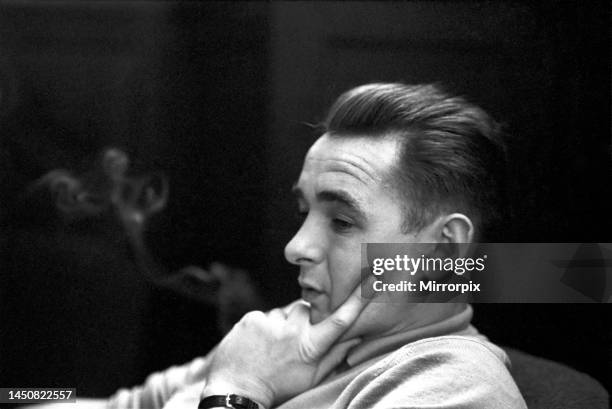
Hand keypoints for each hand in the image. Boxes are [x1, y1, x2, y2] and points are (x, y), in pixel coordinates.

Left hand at [200, 283, 367, 407]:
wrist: (237, 390)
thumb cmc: (278, 386)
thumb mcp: (311, 378)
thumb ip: (334, 356)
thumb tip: (355, 339)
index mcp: (311, 347)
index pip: (340, 320)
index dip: (358, 299)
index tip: (372, 278)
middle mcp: (293, 331)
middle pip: (306, 310)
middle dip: (302, 320)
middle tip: (291, 342)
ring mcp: (271, 323)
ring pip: (284, 313)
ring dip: (281, 325)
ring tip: (271, 347)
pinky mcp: (253, 318)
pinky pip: (265, 316)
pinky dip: (263, 327)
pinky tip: (257, 345)